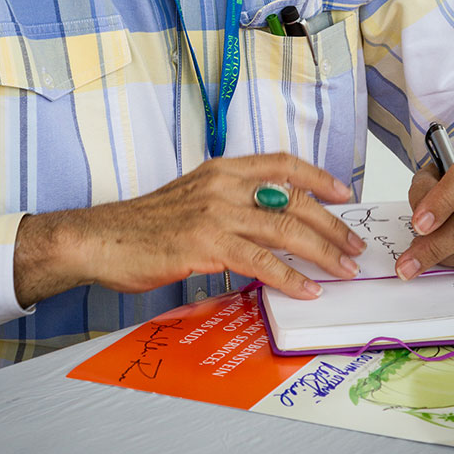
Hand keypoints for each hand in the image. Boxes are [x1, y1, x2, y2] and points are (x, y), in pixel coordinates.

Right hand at [14, 152, 365, 307]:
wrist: (100, 239)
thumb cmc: (142, 226)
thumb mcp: (191, 199)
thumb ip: (228, 204)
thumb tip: (267, 222)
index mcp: (220, 170)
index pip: (281, 163)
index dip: (317, 176)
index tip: (342, 192)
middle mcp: (222, 185)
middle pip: (293, 199)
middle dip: (331, 223)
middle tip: (354, 244)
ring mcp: (215, 213)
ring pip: (285, 229)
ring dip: (322, 251)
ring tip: (343, 269)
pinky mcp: (206, 245)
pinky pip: (260, 262)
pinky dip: (289, 277)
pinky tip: (306, 289)